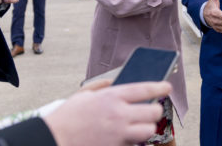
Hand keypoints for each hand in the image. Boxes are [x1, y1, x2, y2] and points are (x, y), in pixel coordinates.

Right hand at [45, 81, 170, 145]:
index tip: (167, 86)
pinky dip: (132, 141)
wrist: (54, 139)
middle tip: (149, 111)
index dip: (160, 86)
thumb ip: (101, 86)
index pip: (144, 89)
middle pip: (153, 113)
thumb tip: (112, 82)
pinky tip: (123, 137)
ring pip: (148, 131)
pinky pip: (134, 144)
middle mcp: (119, 114)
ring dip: (146, 128)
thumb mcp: (83, 95)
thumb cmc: (67, 117)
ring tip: (138, 126)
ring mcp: (119, 134)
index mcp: (112, 97)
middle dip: (153, 112)